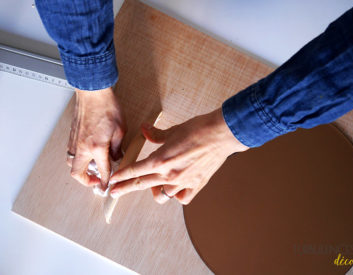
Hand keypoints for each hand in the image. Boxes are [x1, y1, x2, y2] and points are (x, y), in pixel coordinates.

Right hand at [67, 87, 125, 188]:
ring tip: (91, 170)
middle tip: (96, 181)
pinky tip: (87, 156)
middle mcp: (82, 146)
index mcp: (97, 147)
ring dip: (80, 170)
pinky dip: (77, 159)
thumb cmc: (107, 107)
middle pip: (77, 173)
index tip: (107, 186)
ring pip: (71, 163)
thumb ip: (117, 148)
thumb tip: (116, 158)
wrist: (93, 92)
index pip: (101, 171)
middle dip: (86, 181)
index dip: (105, 181)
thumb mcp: (120, 130)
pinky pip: (71, 153)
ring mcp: (75, 141)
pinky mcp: (72, 135)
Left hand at [109, 108, 248, 203]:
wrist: (220, 134)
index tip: (112, 181)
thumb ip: (155, 134)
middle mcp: (169, 174)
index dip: (121, 176)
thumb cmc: (198, 130)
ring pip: (162, 195)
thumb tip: (145, 130)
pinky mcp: (196, 185)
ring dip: (155, 190)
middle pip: (141, 184)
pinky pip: (183, 198)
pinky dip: (177, 196)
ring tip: (154, 185)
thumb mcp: (172, 130)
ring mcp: (183, 182)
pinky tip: (176, 190)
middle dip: (125, 188)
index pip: (135, 170)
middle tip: (114, 192)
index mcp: (161, 159)